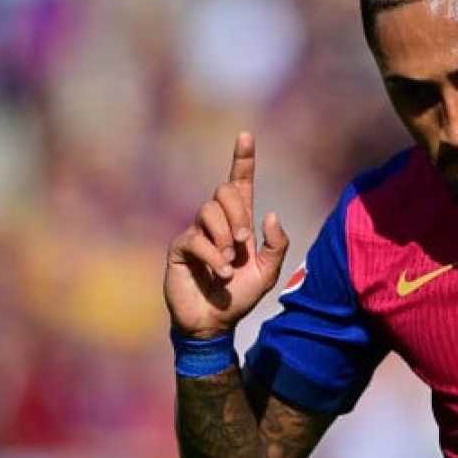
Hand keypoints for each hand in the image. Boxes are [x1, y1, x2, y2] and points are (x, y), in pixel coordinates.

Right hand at [164, 131, 289, 339]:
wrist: (214, 323)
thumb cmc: (239, 297)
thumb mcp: (268, 273)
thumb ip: (276, 245)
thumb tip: (270, 214)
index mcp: (239, 223)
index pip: (239, 183)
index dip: (242, 159)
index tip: (246, 135)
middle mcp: (216, 223)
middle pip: (224, 190)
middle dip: (238, 212)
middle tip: (244, 242)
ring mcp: (196, 233)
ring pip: (208, 210)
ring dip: (225, 236)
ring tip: (229, 262)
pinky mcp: (181, 248)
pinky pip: (195, 238)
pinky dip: (212, 256)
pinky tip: (219, 274)